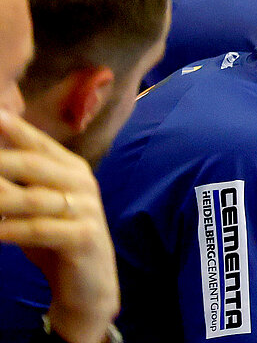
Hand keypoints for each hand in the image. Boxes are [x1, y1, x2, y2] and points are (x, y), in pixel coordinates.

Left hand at [0, 111, 118, 342]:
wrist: (88, 286)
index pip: (38, 143)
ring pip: (32, 197)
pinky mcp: (82, 237)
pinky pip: (39, 229)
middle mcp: (82, 182)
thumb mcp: (38, 207)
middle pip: (32, 164)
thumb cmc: (56, 240)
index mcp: (72, 168)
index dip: (13, 128)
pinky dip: (10, 229)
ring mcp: (85, 208)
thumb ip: (21, 183)